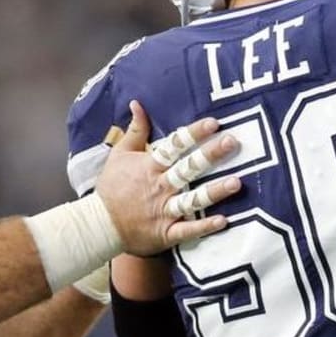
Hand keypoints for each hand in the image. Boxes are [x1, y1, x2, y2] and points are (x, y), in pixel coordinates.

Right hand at [96, 101, 240, 254]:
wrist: (98, 225)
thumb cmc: (111, 188)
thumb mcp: (119, 155)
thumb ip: (135, 130)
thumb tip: (138, 103)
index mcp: (149, 167)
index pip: (174, 146)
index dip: (194, 133)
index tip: (214, 123)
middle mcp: (159, 187)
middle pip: (188, 168)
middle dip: (210, 155)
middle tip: (232, 143)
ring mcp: (164, 211)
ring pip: (192, 200)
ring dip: (214, 192)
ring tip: (237, 182)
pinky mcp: (166, 233)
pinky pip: (187, 230)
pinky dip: (204, 227)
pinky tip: (223, 220)